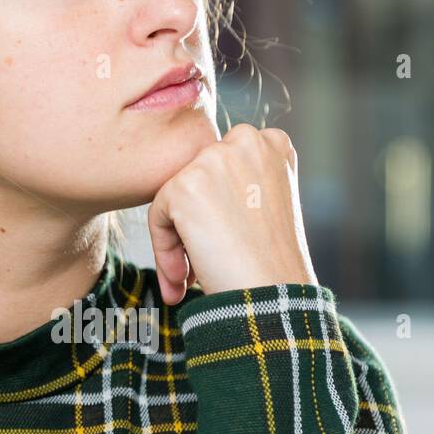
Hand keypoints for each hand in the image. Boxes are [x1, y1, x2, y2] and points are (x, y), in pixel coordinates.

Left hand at [147, 124, 319, 305]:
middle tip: (200, 265)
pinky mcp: (185, 185)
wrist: (273, 292)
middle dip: (195, 222)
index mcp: (272, 143)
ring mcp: (215, 160)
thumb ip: (242, 182)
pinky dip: (164, 249)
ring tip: (188, 277)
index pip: (223, 167)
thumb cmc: (274, 261)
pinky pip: (158, 215)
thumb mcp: (271, 204)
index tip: (224, 243)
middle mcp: (246, 140)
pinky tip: (182, 277)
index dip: (218, 208)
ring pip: (176, 196)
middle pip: (198, 179)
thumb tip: (204, 192)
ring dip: (178, 239)